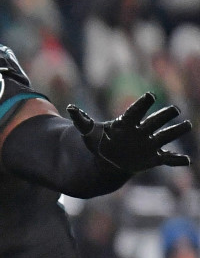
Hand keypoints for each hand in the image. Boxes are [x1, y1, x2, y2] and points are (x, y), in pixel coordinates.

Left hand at [68, 92, 191, 173]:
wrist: (107, 161)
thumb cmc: (99, 143)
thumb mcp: (89, 133)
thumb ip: (81, 120)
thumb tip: (70, 108)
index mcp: (127, 122)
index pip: (135, 111)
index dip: (142, 104)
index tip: (150, 96)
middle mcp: (142, 130)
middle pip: (155, 120)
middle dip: (165, 115)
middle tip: (174, 109)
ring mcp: (149, 143)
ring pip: (166, 136)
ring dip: (176, 131)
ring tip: (186, 125)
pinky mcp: (154, 158)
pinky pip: (168, 158)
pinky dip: (177, 160)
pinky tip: (186, 161)